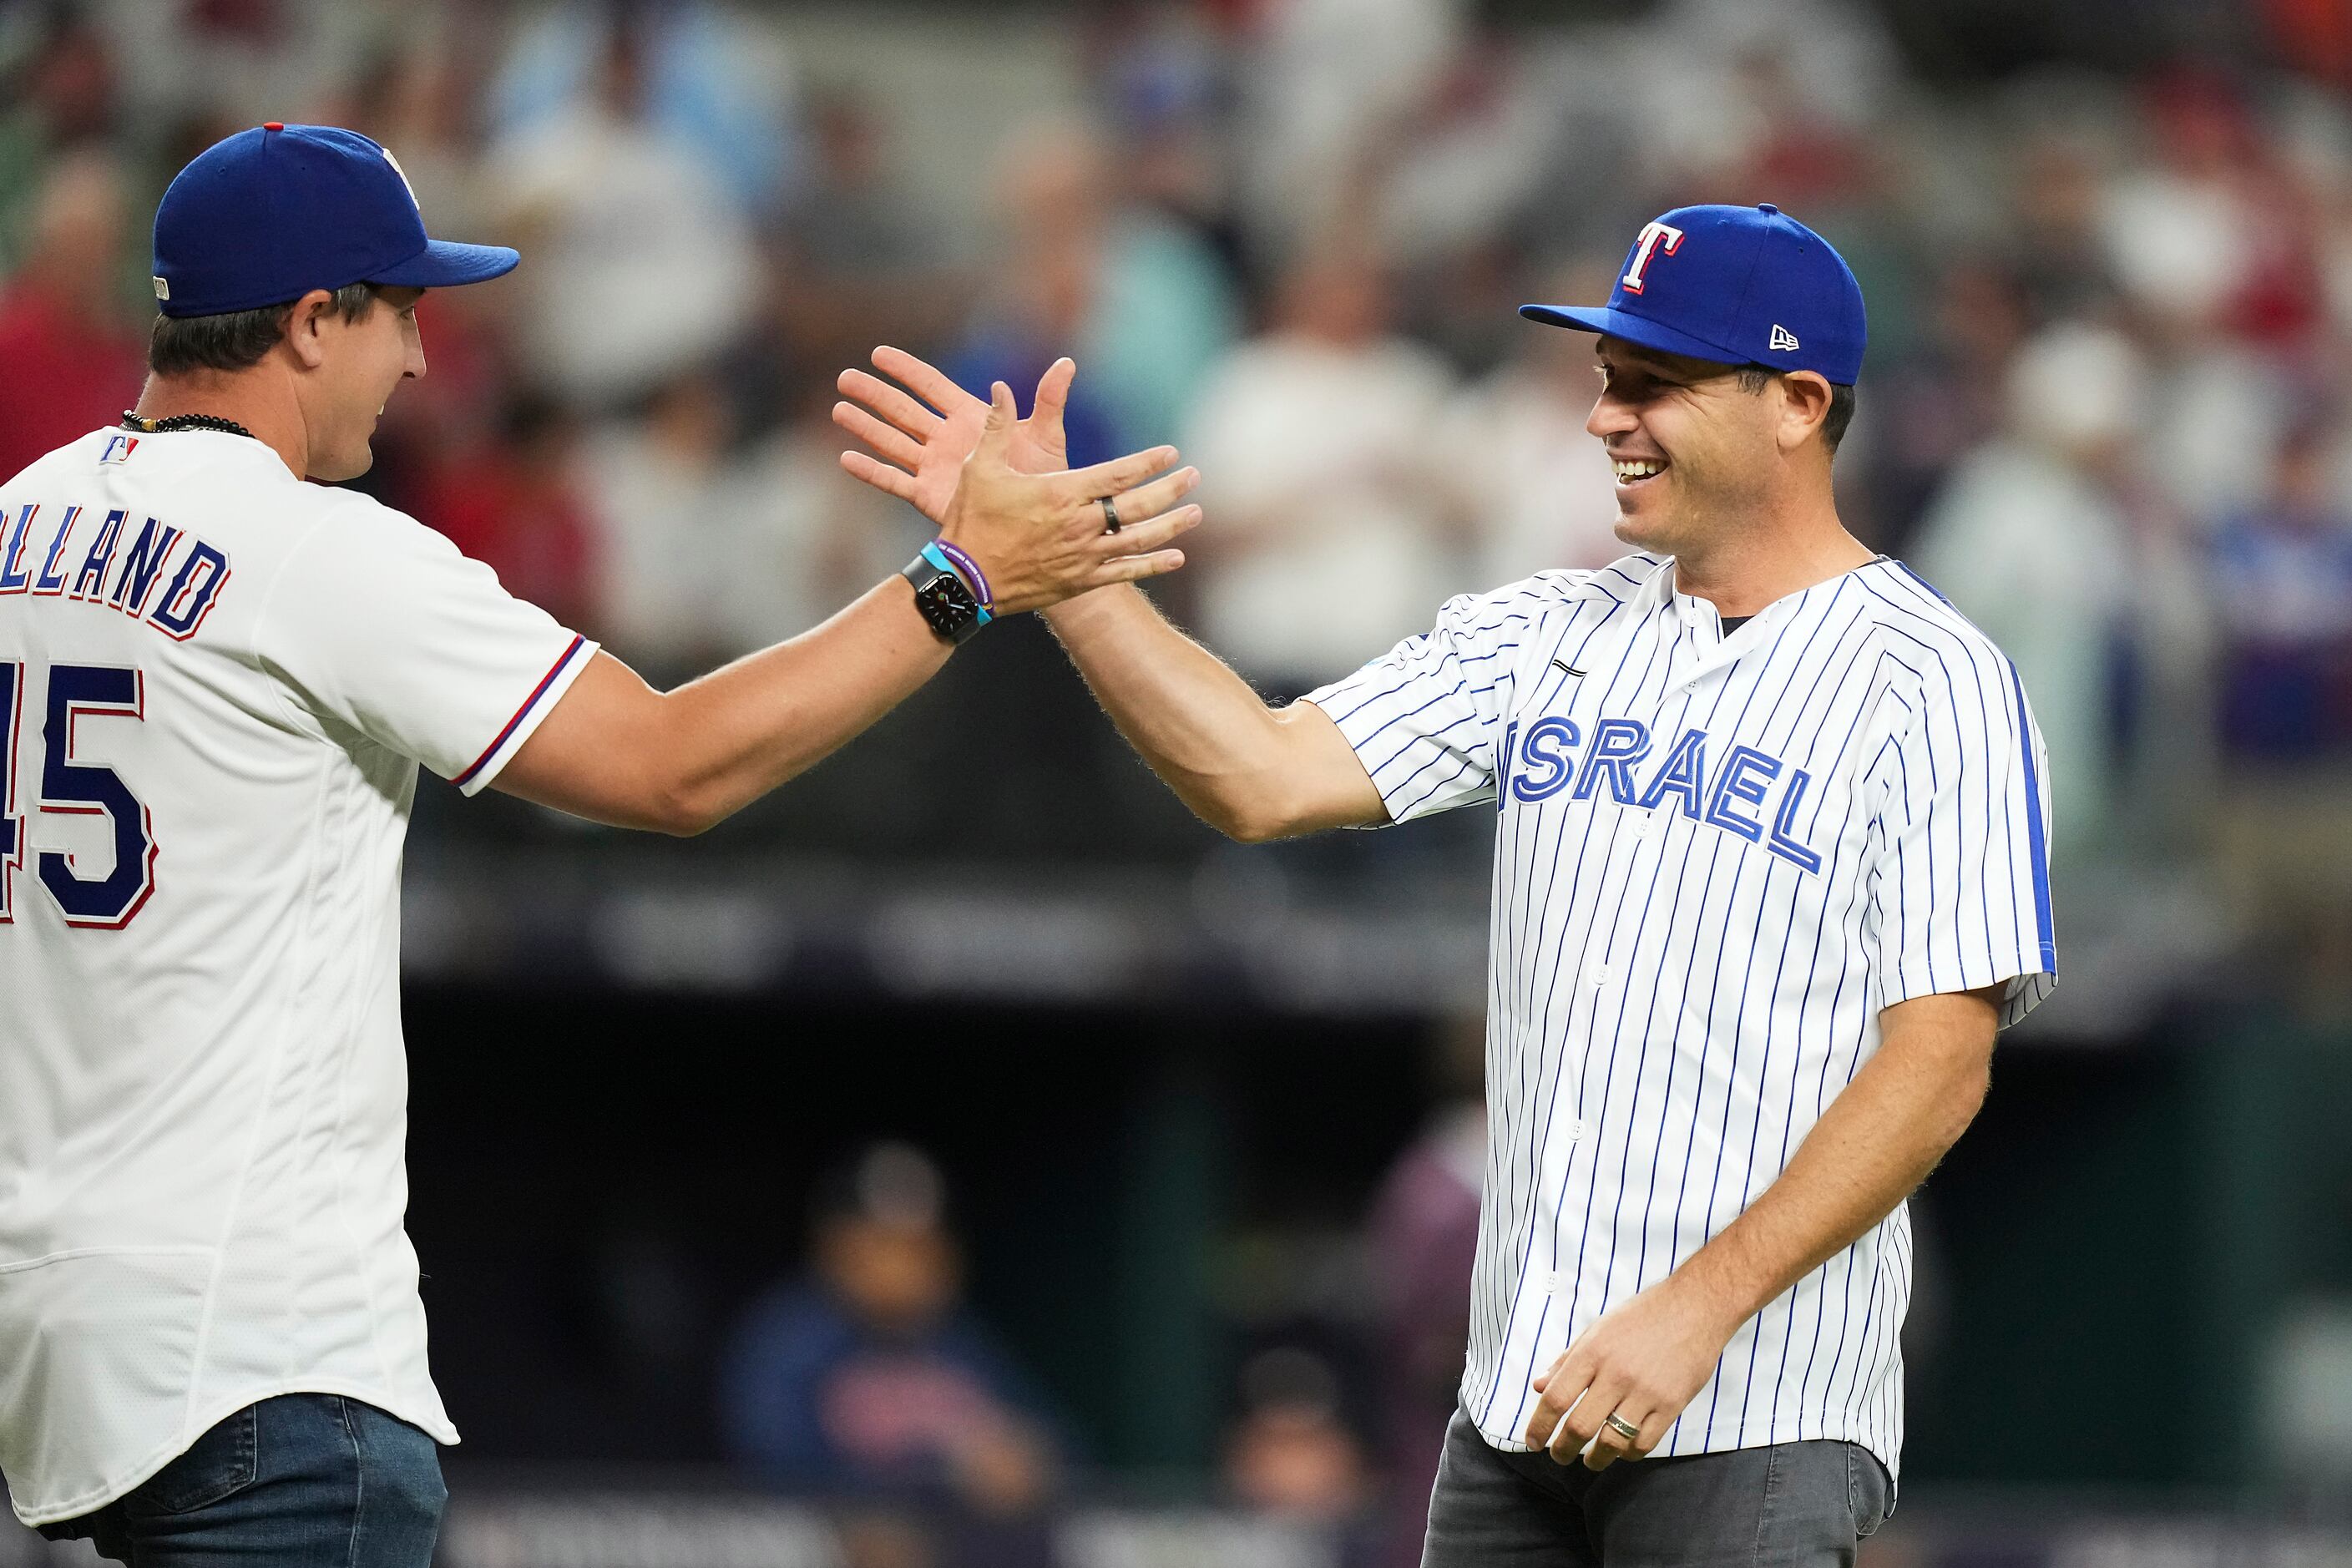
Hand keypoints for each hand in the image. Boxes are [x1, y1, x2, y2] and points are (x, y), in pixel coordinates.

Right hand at [836, 346, 1074, 523]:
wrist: (1039, 525)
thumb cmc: (1045, 480)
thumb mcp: (1047, 436)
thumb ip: (1049, 400)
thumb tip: (1066, 364)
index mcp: (969, 419)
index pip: (931, 386)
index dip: (905, 370)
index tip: (879, 354)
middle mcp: (946, 440)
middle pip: (902, 410)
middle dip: (874, 394)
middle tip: (845, 378)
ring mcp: (935, 467)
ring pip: (892, 441)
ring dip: (866, 427)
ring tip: (838, 410)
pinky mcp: (929, 495)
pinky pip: (894, 480)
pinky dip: (871, 471)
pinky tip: (845, 458)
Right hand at [939, 381, 1198, 614]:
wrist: (966, 581)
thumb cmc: (972, 521)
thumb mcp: (979, 468)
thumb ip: (996, 427)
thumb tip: (1000, 387)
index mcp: (1061, 493)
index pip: (1117, 474)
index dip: (1148, 463)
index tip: (1170, 453)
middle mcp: (1079, 524)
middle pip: (1138, 505)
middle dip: (1170, 490)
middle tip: (1194, 477)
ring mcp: (1083, 556)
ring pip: (1139, 539)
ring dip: (1172, 526)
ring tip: (1196, 513)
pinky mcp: (1081, 581)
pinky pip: (1126, 573)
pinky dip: (1154, 565)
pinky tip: (1177, 558)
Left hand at [1521, 1274, 1738, 1471]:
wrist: (1695, 1307)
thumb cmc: (1643, 1315)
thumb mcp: (1598, 1328)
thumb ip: (1568, 1360)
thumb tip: (1540, 1387)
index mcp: (1593, 1353)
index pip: (1556, 1398)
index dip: (1539, 1425)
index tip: (1532, 1441)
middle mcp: (1616, 1375)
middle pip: (1580, 1427)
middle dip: (1563, 1449)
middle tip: (1558, 1457)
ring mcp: (1645, 1392)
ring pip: (1612, 1442)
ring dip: (1596, 1459)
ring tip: (1590, 1460)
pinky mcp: (1671, 1405)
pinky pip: (1644, 1443)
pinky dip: (1628, 1454)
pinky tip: (1622, 1450)